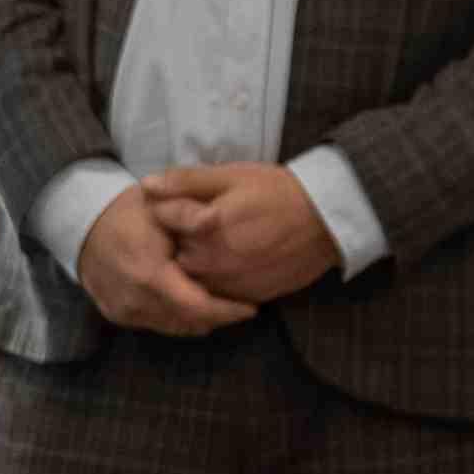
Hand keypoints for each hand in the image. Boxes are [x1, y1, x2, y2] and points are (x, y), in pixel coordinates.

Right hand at [76, 186, 258, 336]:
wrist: (81, 223)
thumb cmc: (129, 211)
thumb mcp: (161, 204)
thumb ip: (189, 212)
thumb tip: (215, 219)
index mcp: (149, 273)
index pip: (197, 306)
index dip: (227, 311)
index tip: (252, 308)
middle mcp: (134, 300)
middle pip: (188, 322)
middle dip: (218, 316)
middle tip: (239, 306)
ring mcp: (123, 311)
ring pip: (174, 327)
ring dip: (198, 319)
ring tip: (219, 304)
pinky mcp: (116, 315)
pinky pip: (156, 324)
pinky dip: (176, 316)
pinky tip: (188, 301)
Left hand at [149, 161, 344, 306]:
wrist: (326, 222)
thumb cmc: (278, 192)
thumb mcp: (231, 176)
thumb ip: (186, 181)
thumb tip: (146, 185)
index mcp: (202, 228)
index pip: (161, 220)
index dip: (165, 208)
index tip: (177, 200)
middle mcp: (211, 262)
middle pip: (172, 254)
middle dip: (175, 240)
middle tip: (199, 223)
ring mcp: (228, 284)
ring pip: (191, 278)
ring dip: (194, 264)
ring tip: (218, 241)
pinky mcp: (246, 297)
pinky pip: (216, 294)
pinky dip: (215, 280)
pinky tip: (231, 260)